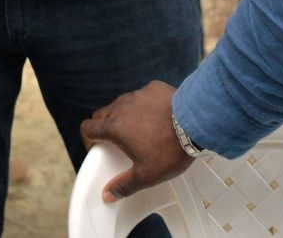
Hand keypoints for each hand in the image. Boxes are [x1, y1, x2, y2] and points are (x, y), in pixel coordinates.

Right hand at [80, 82, 193, 200]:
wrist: (195, 123)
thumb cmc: (169, 150)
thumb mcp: (146, 175)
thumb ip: (124, 185)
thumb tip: (108, 194)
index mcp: (115, 127)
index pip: (87, 127)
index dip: (89, 139)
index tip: (98, 148)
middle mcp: (122, 107)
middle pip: (102, 114)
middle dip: (104, 127)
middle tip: (117, 142)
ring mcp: (138, 94)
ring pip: (121, 103)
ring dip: (124, 115)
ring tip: (139, 129)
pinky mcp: (154, 88)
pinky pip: (142, 95)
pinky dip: (144, 105)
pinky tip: (156, 115)